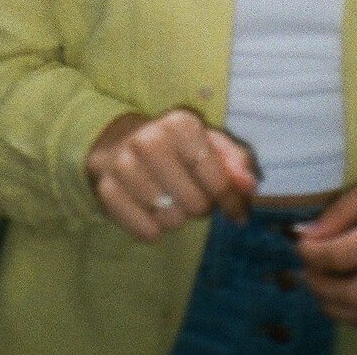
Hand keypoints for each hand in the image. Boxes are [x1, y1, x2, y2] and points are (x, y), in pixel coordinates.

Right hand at [85, 109, 257, 242]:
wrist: (118, 144)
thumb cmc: (175, 147)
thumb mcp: (209, 143)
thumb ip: (237, 162)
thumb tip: (250, 185)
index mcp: (180, 124)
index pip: (218, 180)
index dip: (232, 201)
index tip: (238, 212)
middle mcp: (149, 141)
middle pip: (195, 205)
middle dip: (200, 206)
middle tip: (191, 193)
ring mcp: (124, 165)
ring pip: (171, 221)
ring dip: (176, 217)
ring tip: (169, 198)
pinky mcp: (106, 191)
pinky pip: (146, 232)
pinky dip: (153, 228)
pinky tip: (149, 208)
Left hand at [295, 149, 356, 328]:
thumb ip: (343, 209)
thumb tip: (306, 234)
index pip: (343, 254)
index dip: (313, 254)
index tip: (298, 244)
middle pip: (354, 293)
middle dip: (319, 286)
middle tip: (304, 270)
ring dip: (334, 308)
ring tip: (318, 288)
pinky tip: (342, 301)